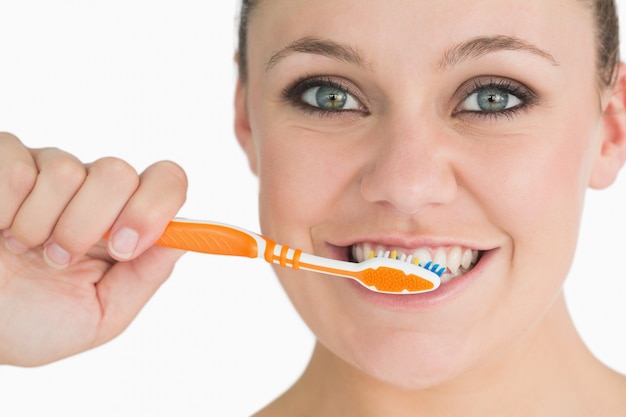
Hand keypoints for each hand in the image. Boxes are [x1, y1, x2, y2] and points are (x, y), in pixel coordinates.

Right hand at [0, 132, 187, 365]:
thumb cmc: (32, 320)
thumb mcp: (101, 313)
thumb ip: (145, 275)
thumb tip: (184, 238)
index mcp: (123, 221)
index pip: (166, 181)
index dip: (153, 208)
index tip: (124, 247)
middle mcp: (91, 189)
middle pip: (118, 172)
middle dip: (87, 225)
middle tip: (60, 259)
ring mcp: (47, 170)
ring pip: (66, 170)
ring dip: (39, 226)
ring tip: (23, 250)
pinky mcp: (4, 161)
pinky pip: (16, 170)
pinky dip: (4, 212)